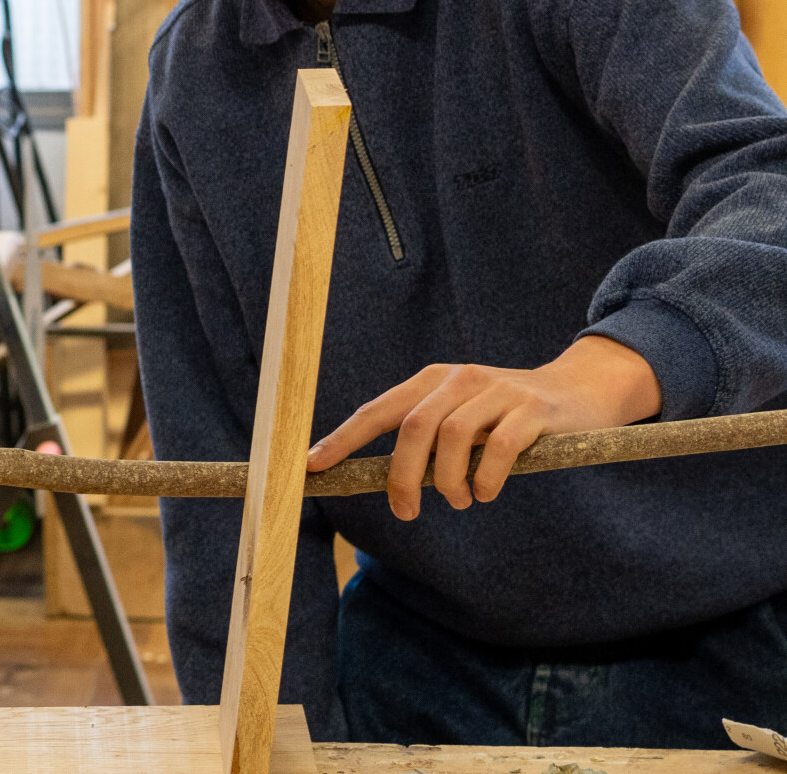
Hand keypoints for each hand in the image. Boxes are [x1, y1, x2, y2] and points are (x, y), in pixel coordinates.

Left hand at [306, 336, 661, 520]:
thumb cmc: (507, 415)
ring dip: (448, 480)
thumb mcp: (462, 418)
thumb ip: (428, 440)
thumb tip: (388, 480)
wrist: (579, 391)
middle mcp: (460, 380)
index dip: (343, 439)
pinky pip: (501, 445)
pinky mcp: (534, 408)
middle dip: (403, 476)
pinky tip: (486, 494)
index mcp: (432, 381)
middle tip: (406, 511)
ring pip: (452, 436)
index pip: (378, 411)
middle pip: (413, 427)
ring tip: (459, 502)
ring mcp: (498, 390)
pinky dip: (487, 476)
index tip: (312, 466)